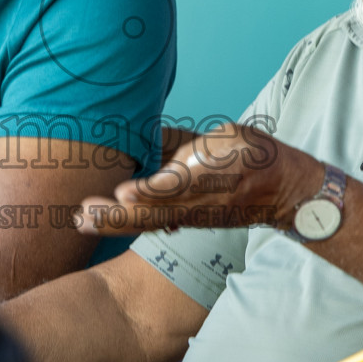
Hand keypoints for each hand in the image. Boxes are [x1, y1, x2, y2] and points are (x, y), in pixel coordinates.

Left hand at [75, 122, 323, 236]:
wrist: (281, 191)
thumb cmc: (249, 155)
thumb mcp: (224, 139)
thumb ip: (185, 144)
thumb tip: (147, 140)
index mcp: (208, 176)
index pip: (177, 186)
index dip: (151, 191)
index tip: (124, 191)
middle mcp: (196, 201)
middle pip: (153, 210)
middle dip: (117, 214)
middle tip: (83, 213)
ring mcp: (190, 214)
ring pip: (148, 221)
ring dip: (113, 221)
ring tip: (81, 218)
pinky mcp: (186, 219)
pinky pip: (153, 222)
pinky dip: (126, 223)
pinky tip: (97, 220)